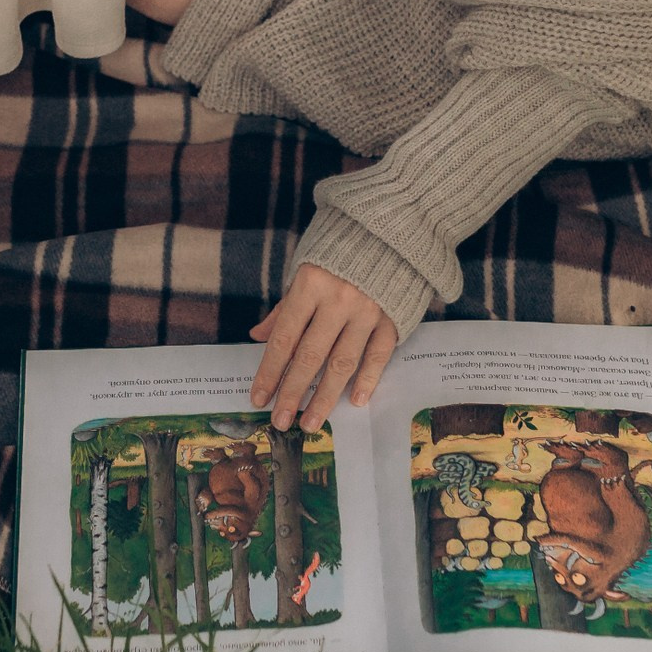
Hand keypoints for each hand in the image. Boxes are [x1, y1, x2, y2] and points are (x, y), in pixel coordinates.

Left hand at [249, 264, 397, 430]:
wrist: (388, 228)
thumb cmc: (337, 251)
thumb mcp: (304, 270)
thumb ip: (285, 308)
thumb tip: (259, 337)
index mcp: (309, 285)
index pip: (284, 337)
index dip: (269, 371)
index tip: (258, 397)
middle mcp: (338, 300)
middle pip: (310, 356)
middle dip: (293, 392)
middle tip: (281, 421)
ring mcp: (368, 310)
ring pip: (343, 362)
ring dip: (325, 397)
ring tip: (311, 422)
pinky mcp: (393, 316)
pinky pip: (379, 355)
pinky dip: (368, 379)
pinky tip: (356, 400)